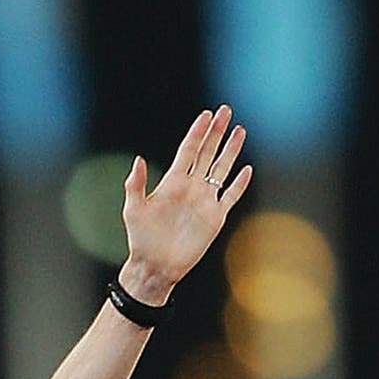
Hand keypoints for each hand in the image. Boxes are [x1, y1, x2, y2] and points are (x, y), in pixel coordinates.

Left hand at [119, 107, 250, 303]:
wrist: (155, 267)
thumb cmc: (141, 240)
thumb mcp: (133, 210)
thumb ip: (135, 185)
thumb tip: (138, 160)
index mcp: (173, 182)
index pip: (189, 150)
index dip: (197, 132)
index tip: (206, 115)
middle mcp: (191, 187)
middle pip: (207, 153)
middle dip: (216, 132)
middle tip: (225, 111)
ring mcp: (205, 201)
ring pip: (221, 169)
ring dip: (230, 150)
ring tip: (239, 130)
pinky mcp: (215, 218)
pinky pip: (230, 197)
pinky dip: (239, 184)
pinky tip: (245, 170)